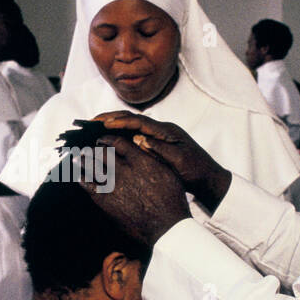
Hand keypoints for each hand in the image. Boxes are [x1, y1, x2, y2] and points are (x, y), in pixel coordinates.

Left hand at [81, 134, 190, 246]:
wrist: (166, 228)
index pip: (118, 143)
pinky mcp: (106, 201)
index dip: (107, 140)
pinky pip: (89, 186)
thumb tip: (142, 144)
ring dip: (84, 161)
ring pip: (93, 167)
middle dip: (93, 149)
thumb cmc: (172, 202)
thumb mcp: (168, 173)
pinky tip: (79, 177)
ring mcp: (113, 186)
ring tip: (79, 158)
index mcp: (140, 161)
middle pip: (102, 153)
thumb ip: (154, 157)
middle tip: (88, 149)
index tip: (102, 140)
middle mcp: (125, 170)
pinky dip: (82, 180)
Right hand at [92, 111, 231, 211]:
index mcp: (166, 131)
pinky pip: (134, 137)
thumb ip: (159, 149)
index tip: (103, 124)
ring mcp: (158, 137)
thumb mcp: (179, 161)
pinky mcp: (156, 146)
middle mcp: (161, 130)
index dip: (119, 121)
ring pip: (131, 127)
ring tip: (93, 129)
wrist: (209, 180)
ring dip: (113, 126)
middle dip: (111, 119)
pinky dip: (119, 137)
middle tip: (90, 122)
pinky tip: (108, 142)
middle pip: (132, 119)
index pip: (139, 121)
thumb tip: (139, 139)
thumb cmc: (196, 171)